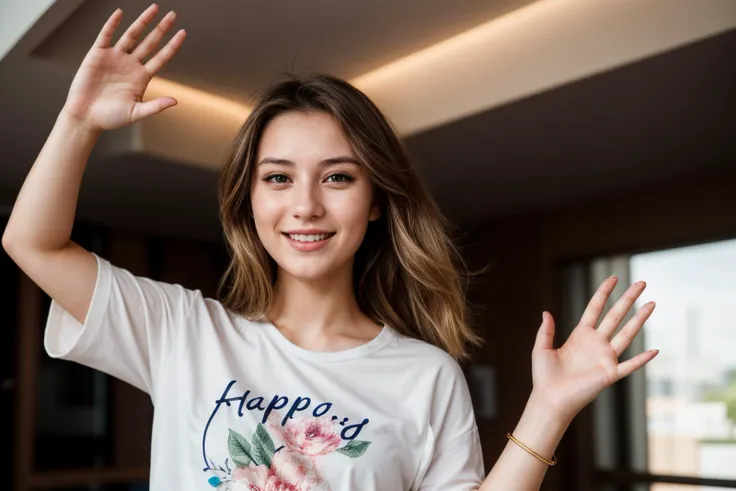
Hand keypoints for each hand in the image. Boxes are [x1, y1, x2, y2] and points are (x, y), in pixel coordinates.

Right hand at [62, 4, 185, 131]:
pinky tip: (120, 13)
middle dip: (161, 28)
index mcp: (142, 77)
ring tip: (154, 8)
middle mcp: (131, 64)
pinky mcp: (98, 55)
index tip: (183, 33)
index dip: (172, 45)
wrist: (86, 116)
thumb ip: (155, 106)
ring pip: (132, 35)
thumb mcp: (136, 113)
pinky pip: (106, 36)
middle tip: (173, 15)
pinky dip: (112, 24)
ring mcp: (115, 57)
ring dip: (142, 21)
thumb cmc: (111, 117)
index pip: (161, 57)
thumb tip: (175, 101)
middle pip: (150, 42)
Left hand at [530, 276, 657, 421]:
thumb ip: (546, 330)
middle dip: (628, 299)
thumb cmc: (544, 376)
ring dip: (639, 319)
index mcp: (580, 335)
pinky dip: (642, 359)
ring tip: (652, 304)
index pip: (595, 308)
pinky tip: (655, 350)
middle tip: (641, 283)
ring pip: (626, 334)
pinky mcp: (609, 374)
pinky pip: (629, 365)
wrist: (550, 399)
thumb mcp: (542, 348)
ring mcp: (604, 358)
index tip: (614, 278)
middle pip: (615, 316)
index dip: (604, 293)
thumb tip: (546, 311)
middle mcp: (596, 344)